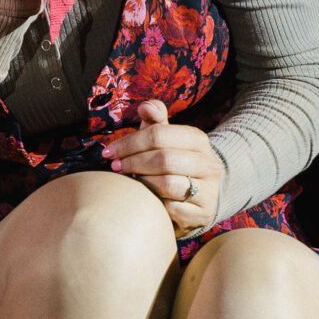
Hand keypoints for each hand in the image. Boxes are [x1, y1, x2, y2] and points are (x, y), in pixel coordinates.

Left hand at [105, 100, 224, 239]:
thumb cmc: (175, 164)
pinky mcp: (203, 213)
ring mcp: (208, 190)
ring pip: (167, 184)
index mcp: (198, 140)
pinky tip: (145, 199)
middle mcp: (208, 163)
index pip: (159, 134)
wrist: (202, 197)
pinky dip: (153, 203)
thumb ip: (155, 121)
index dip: (130, 142)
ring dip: (141, 182)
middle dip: (132, 162)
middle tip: (114, 167)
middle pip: (163, 159)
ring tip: (129, 181)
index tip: (110, 151)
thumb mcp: (167, 140)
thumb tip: (144, 105)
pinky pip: (170, 208)